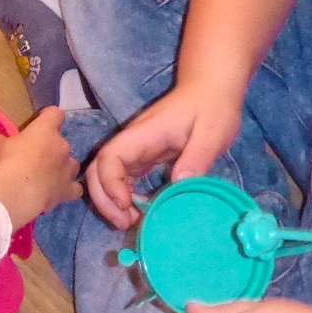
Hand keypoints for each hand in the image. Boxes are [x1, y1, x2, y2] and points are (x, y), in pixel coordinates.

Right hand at [0, 107, 81, 232]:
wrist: (17, 191)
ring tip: (50, 175)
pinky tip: (60, 191)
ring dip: (63, 167)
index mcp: (46, 130)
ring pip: (72, 164)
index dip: (49, 116)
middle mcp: (62, 147)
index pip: (55, 114)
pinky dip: (69, 189)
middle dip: (52, 149)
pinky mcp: (68, 189)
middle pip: (62, 143)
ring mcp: (68, 168)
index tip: (42, 119)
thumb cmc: (8, 162)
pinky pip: (75, 188)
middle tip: (37, 157)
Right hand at [83, 84, 240, 229]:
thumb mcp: (212, 132)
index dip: (110, 183)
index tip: (127, 205)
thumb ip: (197, 156)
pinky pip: (123, 179)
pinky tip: (139, 211)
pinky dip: (125, 197)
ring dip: (111, 201)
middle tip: (125, 223)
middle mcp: (133, 142)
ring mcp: (137, 149)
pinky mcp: (144, 157)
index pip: (110, 157)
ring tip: (131, 222)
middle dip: (104, 199)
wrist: (211, 89)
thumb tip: (179, 183)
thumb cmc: (212, 107)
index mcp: (144, 134)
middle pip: (98, 169)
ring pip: (107, 176)